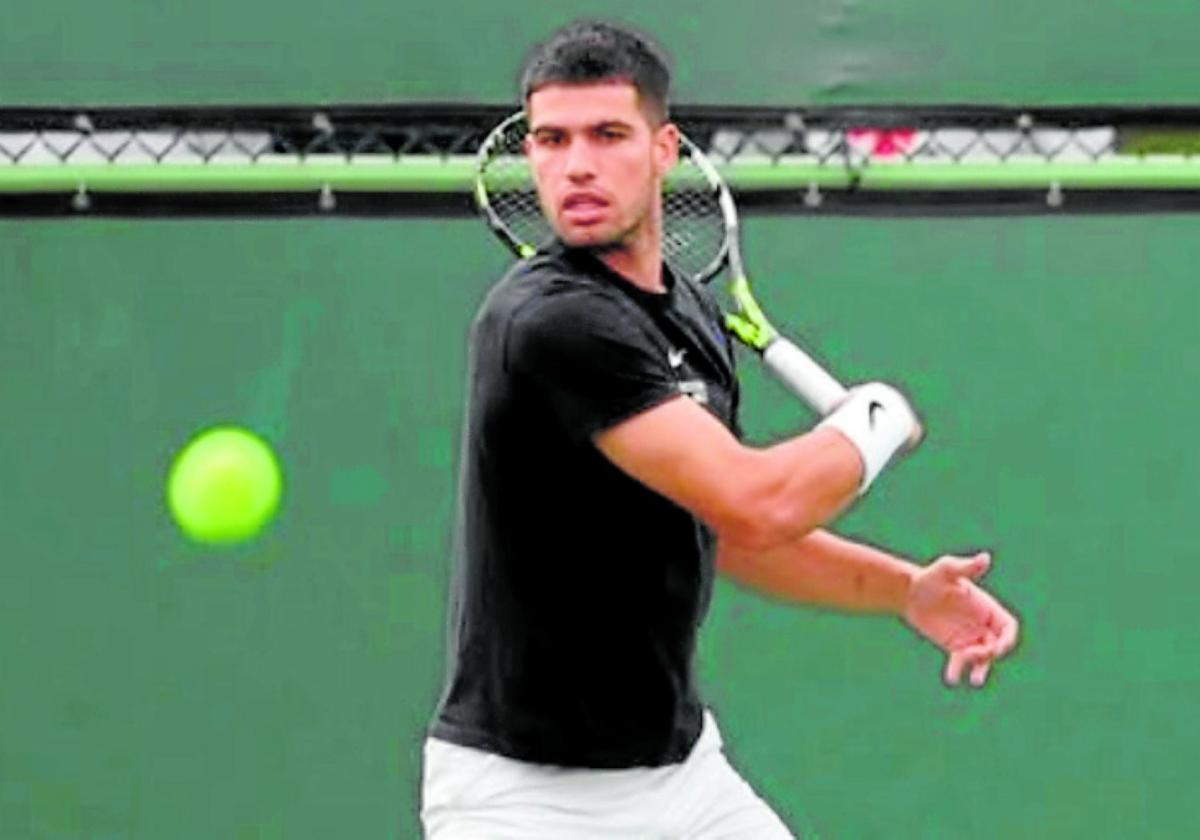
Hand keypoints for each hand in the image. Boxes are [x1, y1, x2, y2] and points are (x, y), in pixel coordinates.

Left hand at [902, 551, 1018, 686]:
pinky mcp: (953, 646)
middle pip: (996, 645)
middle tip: (972, 655)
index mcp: (986, 607)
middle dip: (988, 653)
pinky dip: (958, 671)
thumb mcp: (948, 570)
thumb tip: (985, 557)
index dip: (1007, 639)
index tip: (998, 647)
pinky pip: (960, 662)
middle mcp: (981, 625)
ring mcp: (969, 637)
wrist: (908, 592)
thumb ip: (966, 568)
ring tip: (975, 680)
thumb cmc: (930, 577)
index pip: (1008, 627)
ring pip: (982, 658)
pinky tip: (952, 678)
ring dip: (980, 669)